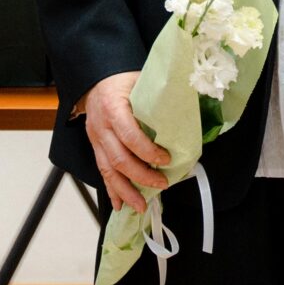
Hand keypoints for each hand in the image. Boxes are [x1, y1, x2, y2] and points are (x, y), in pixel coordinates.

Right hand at [82, 71, 170, 213]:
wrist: (96, 78)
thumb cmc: (122, 79)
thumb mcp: (141, 81)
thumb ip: (159, 98)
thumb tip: (187, 112)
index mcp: (113, 107)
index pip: (130, 135)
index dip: (148, 151)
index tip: (166, 160)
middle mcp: (101, 126)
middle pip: (119, 158)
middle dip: (141, 176)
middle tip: (162, 184)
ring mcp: (96, 138)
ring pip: (108, 170)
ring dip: (125, 191)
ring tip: (140, 206)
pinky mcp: (95, 147)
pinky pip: (102, 171)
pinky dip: (111, 190)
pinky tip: (119, 204)